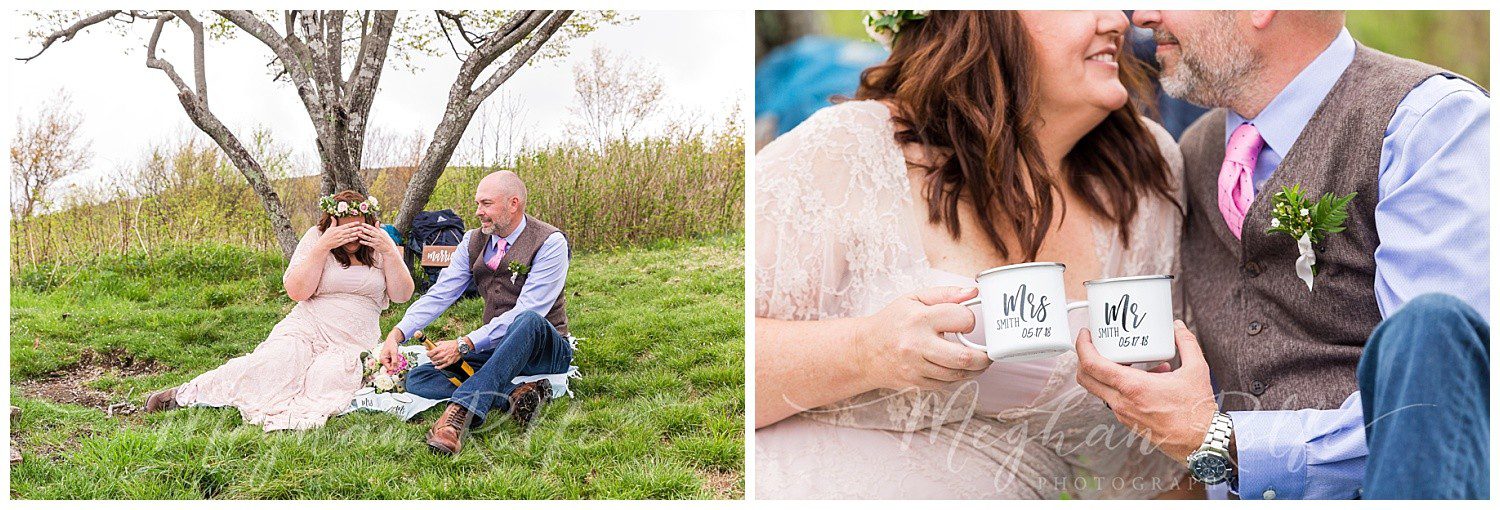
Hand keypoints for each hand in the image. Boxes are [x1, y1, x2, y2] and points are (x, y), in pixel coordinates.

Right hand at [315, 221, 362, 251]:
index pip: (347, 225)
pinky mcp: (341, 242)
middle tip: (362, 227)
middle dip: (356, 228)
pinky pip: (348, 240)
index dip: (353, 224)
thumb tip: (332, 216)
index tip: (358, 222)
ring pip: (350, 235)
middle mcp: (340, 233)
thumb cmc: (327, 235)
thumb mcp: (330, 228)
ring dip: (356, 233)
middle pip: (350, 230)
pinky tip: (357, 237)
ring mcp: (341, 238)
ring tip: (361, 232)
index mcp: (338, 229)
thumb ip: (333, 222)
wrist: (324, 243)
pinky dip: (352, 239)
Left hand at [356, 222, 398, 254]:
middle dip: (364, 230)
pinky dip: (364, 242)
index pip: (373, 228)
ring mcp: (376, 241)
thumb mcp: (383, 233)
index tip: (362, 224)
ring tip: (358, 234)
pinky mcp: (375, 246)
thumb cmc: (385, 239)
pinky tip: (360, 241)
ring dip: (363, 236)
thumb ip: (378, 228)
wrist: (388, 248)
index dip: (367, 226)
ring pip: (368, 238)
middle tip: (358, 228)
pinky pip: (368, 244)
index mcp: (379, 232)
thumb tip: (377, 221)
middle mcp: (378, 236)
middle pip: (370, 232)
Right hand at [379, 328, 403, 369]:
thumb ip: (394, 361)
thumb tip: (395, 368)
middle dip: (395, 364)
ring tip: (396, 355)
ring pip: (392, 364)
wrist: (391, 339)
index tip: (399, 363)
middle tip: (398, 358)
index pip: (389, 368)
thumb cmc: (391, 345)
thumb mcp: (394, 353)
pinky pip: (392, 362)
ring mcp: (385, 359)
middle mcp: (383, 360)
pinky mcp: (388, 358)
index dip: (394, 367)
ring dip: (396, 361)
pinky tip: (396, 355)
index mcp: (382, 359)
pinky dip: (395, 360)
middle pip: (390, 366)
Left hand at [426, 339, 462, 368]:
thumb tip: (428, 346)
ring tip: (434, 361)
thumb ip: (435, 344)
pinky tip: (436, 367)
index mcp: (440, 348)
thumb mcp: (442, 342)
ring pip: (437, 362)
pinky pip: (442, 366)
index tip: (428, 354)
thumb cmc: (452, 344)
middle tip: (431, 357)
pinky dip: (438, 367)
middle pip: (433, 358)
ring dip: (434, 362)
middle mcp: (443, 354)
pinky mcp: (449, 362)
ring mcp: (446, 358)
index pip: (431, 353)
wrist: (459, 347)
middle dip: (431, 358)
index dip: (428, 354)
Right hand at [853, 286, 991, 390]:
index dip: (970, 320)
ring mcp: (916, 368)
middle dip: (984, 357)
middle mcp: (917, 345)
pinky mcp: (916, 383)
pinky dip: (957, 377)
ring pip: (958, 374)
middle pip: (965, 358)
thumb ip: (946, 294)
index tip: (966, 322)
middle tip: (988, 353)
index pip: (962, 320)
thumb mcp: (914, 299)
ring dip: (974, 369)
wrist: (864, 351)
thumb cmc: (891, 321)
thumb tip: (973, 292)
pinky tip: (956, 367)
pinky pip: (946, 384)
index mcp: (919, 319)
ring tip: (976, 360)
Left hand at [1074, 319, 1218, 461]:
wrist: (1200, 442)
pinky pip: (1114, 399)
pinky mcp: (1128, 421)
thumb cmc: (1196, 411)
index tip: (1086, 333)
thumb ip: (1186, 343)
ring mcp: (1123, 414)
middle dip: (1085, 357)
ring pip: (1100, 389)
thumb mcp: (1196, 370)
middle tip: (1097, 343)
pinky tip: (1146, 378)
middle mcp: (1121, 402)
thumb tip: (1178, 326)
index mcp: (1132, 387)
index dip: (1082, 345)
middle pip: (1086, 378)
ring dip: (1107, 372)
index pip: (1092, 365)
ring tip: (1131, 359)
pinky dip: (1121, 386)